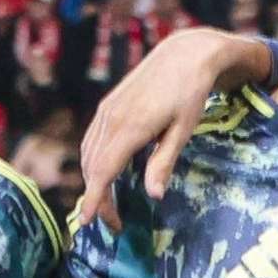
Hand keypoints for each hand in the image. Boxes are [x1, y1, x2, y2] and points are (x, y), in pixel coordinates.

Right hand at [71, 27, 277, 226]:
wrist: (184, 54)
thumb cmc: (191, 93)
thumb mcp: (183, 130)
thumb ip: (164, 163)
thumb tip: (153, 196)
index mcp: (131, 126)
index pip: (103, 170)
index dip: (93, 199)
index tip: (87, 222)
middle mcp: (112, 118)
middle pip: (93, 167)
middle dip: (98, 198)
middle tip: (115, 224)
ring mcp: (106, 111)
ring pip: (89, 155)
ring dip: (94, 182)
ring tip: (109, 205)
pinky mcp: (107, 106)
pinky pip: (92, 141)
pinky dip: (93, 163)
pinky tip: (105, 176)